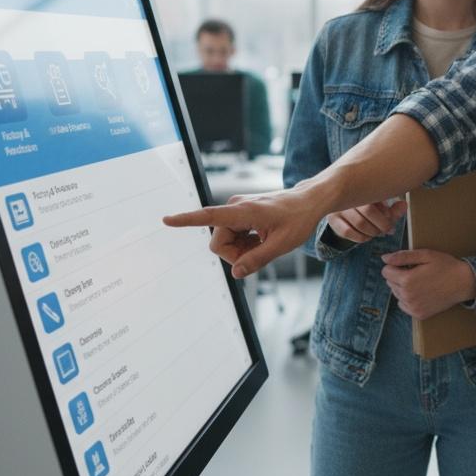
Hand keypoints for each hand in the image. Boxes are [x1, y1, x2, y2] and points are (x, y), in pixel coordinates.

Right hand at [163, 188, 322, 278]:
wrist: (308, 202)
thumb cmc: (298, 219)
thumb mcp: (282, 244)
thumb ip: (257, 260)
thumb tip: (235, 274)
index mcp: (243, 211)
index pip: (209, 217)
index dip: (187, 221)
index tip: (167, 220)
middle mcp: (234, 207)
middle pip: (219, 243)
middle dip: (236, 254)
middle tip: (261, 251)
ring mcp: (236, 210)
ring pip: (225, 242)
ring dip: (241, 249)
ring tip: (263, 242)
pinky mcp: (238, 214)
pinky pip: (232, 237)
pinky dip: (244, 243)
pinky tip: (260, 239)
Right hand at [328, 200, 407, 242]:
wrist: (342, 207)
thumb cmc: (367, 206)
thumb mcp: (382, 206)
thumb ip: (393, 208)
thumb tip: (404, 206)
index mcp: (362, 186)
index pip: (378, 198)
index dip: (387, 213)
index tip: (390, 219)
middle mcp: (348, 193)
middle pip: (368, 211)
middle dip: (382, 225)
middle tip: (387, 230)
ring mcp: (338, 206)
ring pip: (359, 224)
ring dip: (373, 232)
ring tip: (377, 232)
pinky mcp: (333, 220)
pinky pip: (348, 232)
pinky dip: (361, 237)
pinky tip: (366, 236)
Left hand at [381, 249, 475, 319]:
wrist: (463, 283)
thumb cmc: (445, 266)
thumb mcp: (425, 255)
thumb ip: (402, 256)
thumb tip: (384, 259)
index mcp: (406, 280)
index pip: (385, 271)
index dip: (395, 265)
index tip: (408, 264)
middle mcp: (407, 296)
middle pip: (389, 283)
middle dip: (399, 276)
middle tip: (417, 272)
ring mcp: (413, 307)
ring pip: (396, 294)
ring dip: (403, 287)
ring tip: (420, 282)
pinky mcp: (418, 314)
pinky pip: (403, 305)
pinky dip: (408, 299)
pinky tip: (421, 292)